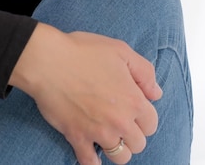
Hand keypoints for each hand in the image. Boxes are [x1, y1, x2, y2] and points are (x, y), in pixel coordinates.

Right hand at [9, 23, 161, 164]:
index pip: (151, 123)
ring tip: (108, 134)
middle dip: (132, 133)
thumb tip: (156, 93)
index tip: (132, 107)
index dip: (143, 115)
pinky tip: (91, 150)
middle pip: (138, 143)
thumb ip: (144, 72)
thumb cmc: (83, 51)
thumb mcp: (120, 50)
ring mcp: (98, 133)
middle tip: (119, 119)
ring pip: (120, 157)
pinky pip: (90, 163)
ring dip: (117, 148)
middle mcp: (120, 121)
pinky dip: (93, 160)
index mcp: (133, 100)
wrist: (49, 60)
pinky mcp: (77, 137)